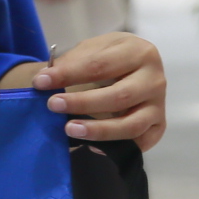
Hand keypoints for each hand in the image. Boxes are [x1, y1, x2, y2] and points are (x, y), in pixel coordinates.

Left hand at [20, 33, 165, 150]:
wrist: (131, 67)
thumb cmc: (108, 58)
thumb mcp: (92, 50)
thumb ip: (72, 63)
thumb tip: (44, 81)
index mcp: (139, 52)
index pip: (100, 65)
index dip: (68, 74)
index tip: (40, 83)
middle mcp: (155, 78)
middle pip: (118, 96)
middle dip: (82, 103)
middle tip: (53, 105)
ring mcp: (158, 104)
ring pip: (130, 124)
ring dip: (98, 130)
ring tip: (69, 129)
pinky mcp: (158, 126)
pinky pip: (139, 142)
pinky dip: (116, 148)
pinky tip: (92, 148)